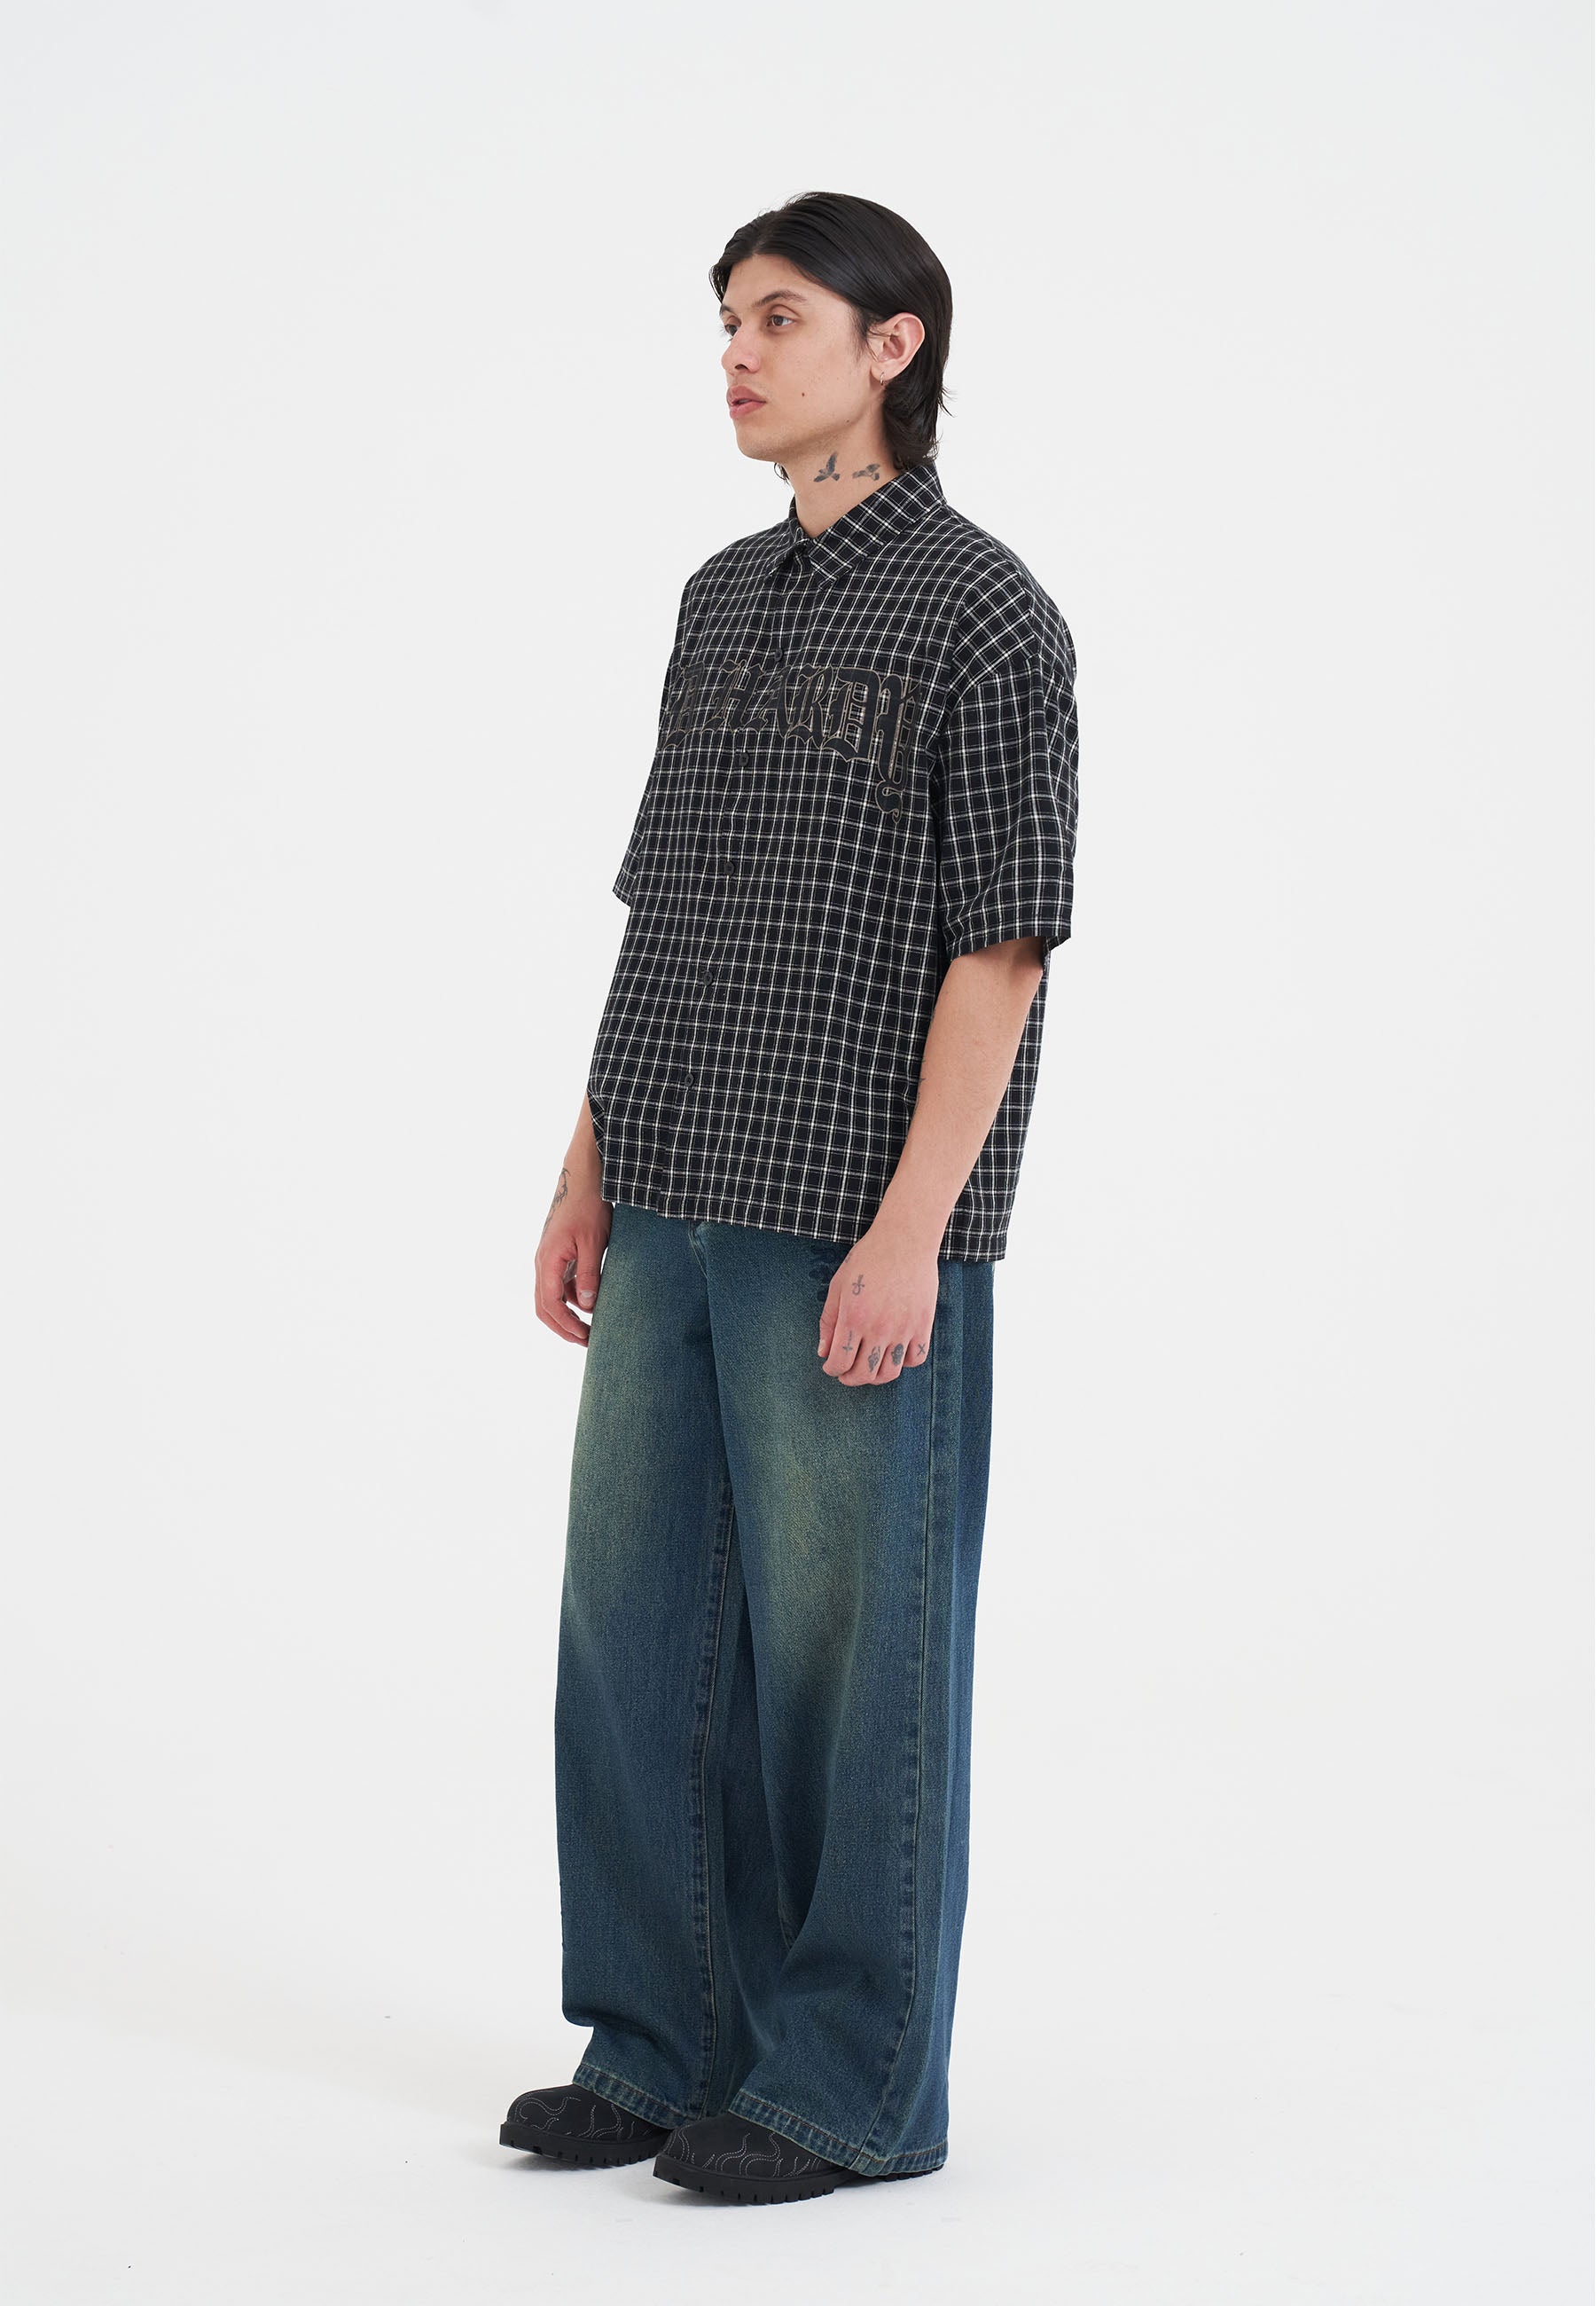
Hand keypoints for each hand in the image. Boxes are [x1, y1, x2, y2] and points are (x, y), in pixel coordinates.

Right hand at [535, 1162, 611, 1345]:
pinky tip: (590, 1302)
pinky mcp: (557, 1255)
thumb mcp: (594, 1242)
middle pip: (544, 1307)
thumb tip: (588, 1307)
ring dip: (566, 1315)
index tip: (586, 1337)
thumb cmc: (589, 1206)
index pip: (550, 1304)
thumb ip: (589, 1275)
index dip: (567, 1325)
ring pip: (549, 1297)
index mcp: (548, 1261)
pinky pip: (558, 1284)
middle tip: (587, 1341)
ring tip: (590, 1327)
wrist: (583, 1178)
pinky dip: (570, 1299)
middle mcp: (543, 1263)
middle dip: (563, 1328)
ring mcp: (548, 1259)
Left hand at [817, 1219, 938, 1384]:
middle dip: (849, 1378)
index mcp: (853, 1318)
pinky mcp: (923, 1325)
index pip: (839, 1362)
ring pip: (889, 1373)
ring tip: (869, 1366)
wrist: (905, 1240)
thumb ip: (829, 1321)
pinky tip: (894, 1352)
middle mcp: (878, 1328)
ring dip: (875, 1376)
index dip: (831, 1369)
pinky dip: (903, 1362)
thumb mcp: (838, 1286)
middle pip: (863, 1374)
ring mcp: (903, 1329)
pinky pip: (915, 1359)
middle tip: (845, 1373)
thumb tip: (824, 1352)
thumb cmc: (868, 1259)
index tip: (831, 1366)